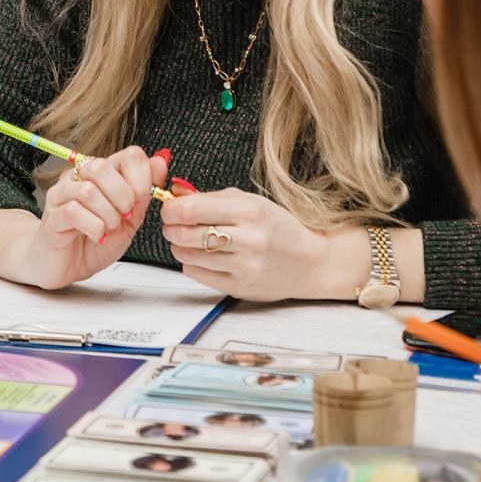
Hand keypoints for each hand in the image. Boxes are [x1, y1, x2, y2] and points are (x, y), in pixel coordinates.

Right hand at [22, 146, 168, 289]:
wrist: (66, 266)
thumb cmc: (95, 240)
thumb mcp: (130, 218)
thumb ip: (143, 191)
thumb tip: (160, 161)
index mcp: (102, 174)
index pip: (128, 155)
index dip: (141, 177)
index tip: (140, 200)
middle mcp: (79, 177)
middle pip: (102, 167)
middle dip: (122, 195)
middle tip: (124, 215)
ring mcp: (62, 194)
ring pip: (88, 191)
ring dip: (108, 215)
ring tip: (108, 228)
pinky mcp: (52, 215)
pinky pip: (74, 211)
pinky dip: (94, 227)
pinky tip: (96, 235)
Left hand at [159, 186, 333, 300]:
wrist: (311, 263)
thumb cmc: (279, 229)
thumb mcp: (251, 202)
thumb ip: (212, 197)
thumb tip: (176, 194)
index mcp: (251, 211)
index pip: (192, 209)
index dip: (171, 209)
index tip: (169, 208)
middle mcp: (249, 239)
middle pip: (185, 234)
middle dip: (171, 227)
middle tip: (173, 224)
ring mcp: (244, 266)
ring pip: (187, 256)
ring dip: (179, 246)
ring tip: (190, 240)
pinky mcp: (239, 287)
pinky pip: (196, 274)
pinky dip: (191, 264)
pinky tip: (204, 257)